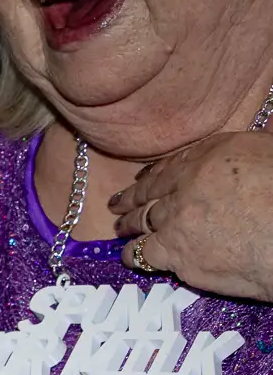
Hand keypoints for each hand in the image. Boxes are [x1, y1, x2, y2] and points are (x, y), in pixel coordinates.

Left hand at [110, 130, 272, 298]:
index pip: (177, 161)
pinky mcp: (173, 251)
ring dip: (128, 223)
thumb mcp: (272, 152)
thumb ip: (262, 139)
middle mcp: (189, 182)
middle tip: (117, 202)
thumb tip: (270, 119)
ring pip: (142, 219)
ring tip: (120, 227)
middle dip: (132, 196)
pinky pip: (143, 252)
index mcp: (217, 155)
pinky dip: (134, 254)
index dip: (157, 172)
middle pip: (153, 189)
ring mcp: (176, 217)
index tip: (144, 178)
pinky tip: (129, 256)